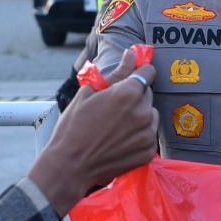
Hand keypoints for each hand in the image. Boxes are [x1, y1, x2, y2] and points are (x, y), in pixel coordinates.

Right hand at [29, 48, 158, 215]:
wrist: (70, 165)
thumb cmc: (74, 126)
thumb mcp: (89, 93)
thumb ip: (116, 73)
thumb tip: (132, 55)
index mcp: (128, 93)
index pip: (148, 72)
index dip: (138, 73)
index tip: (130, 80)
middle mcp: (143, 112)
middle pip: (147, 94)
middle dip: (134, 96)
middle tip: (112, 108)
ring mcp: (147, 134)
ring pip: (150, 115)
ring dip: (139, 115)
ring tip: (115, 126)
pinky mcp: (148, 152)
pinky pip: (148, 135)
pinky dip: (138, 135)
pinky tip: (119, 140)